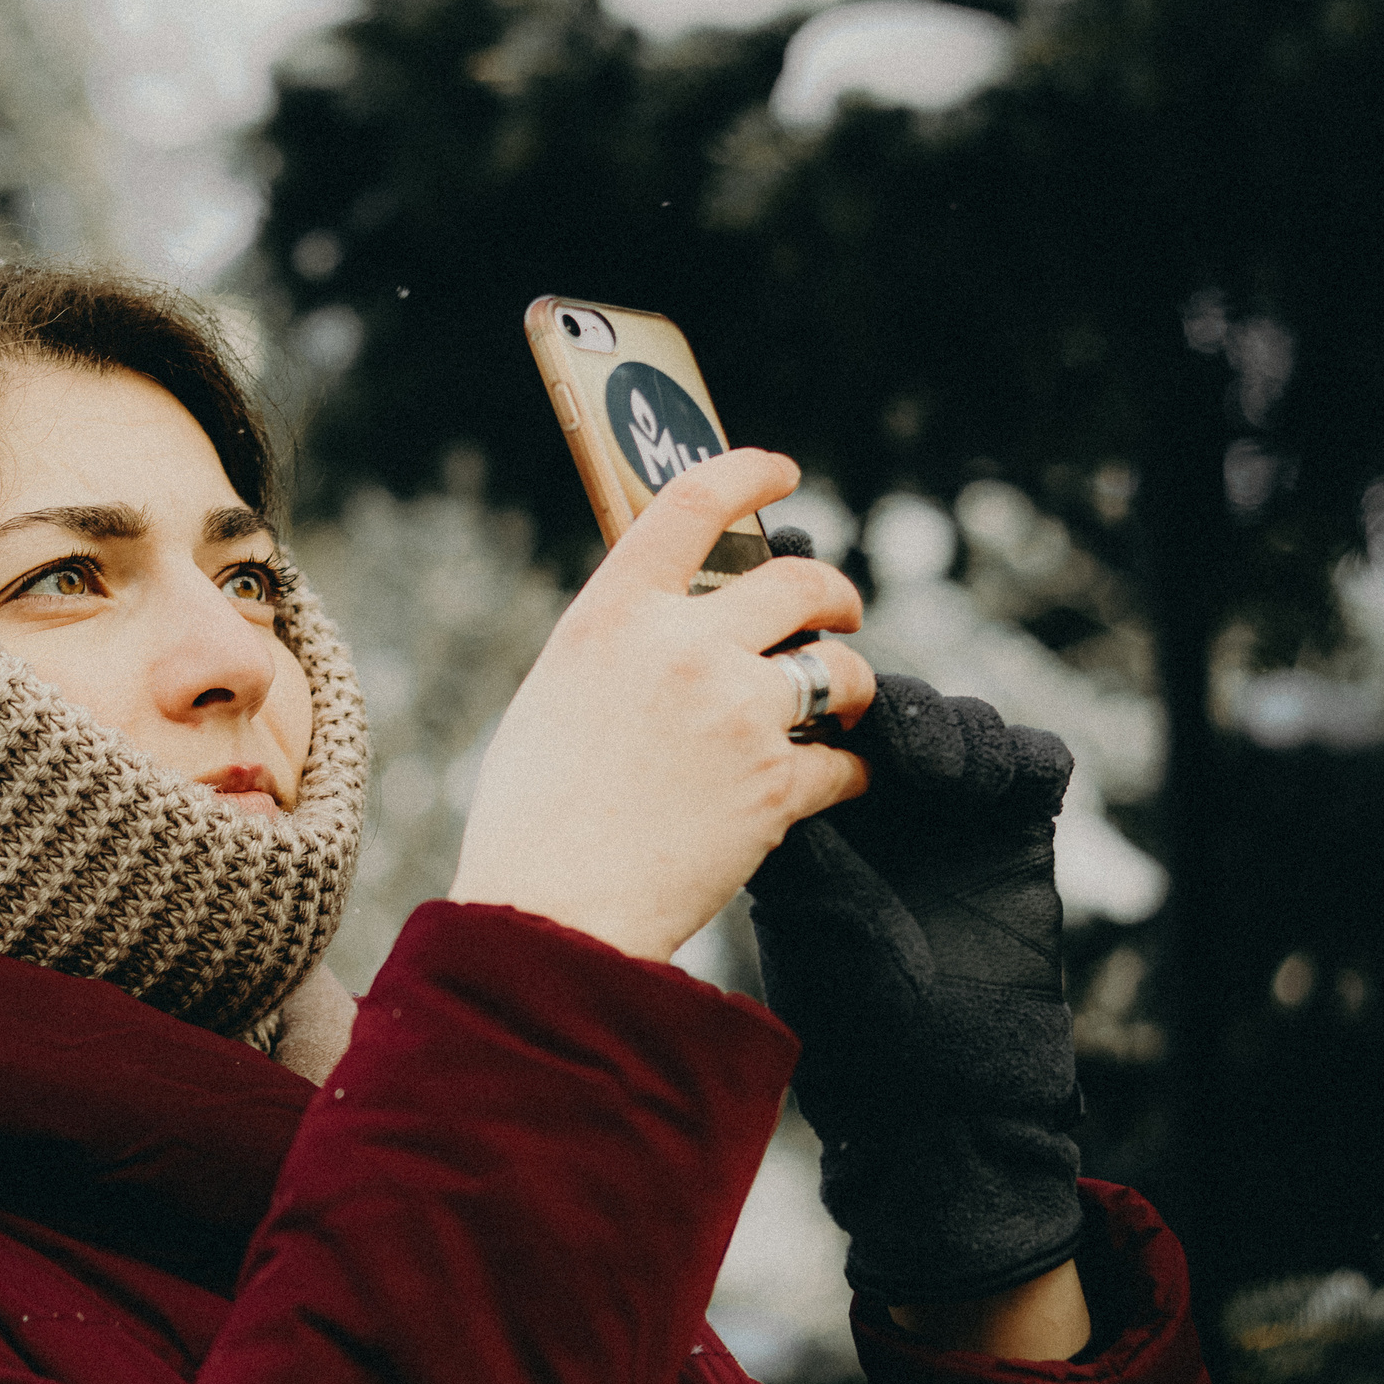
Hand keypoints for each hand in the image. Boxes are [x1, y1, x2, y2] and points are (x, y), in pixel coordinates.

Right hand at [451, 450, 875, 962]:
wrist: (552, 912)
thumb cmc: (533, 818)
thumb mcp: (557, 696)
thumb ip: (619, 649)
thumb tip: (672, 634)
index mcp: (613, 615)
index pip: (693, 502)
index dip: (749, 473)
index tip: (782, 471)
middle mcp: (681, 645)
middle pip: (798, 580)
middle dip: (835, 595)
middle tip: (840, 616)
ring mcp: (736, 711)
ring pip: (837, 670)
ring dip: (850, 686)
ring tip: (840, 706)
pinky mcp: (776, 785)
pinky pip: (845, 761)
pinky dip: (848, 773)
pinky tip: (839, 781)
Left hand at [745, 675, 1084, 1307]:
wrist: (951, 1097)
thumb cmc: (860, 1024)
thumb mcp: (812, 920)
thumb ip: (804, 836)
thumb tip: (779, 751)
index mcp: (815, 822)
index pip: (824, 729)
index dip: (832, 713)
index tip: (838, 730)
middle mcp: (883, 813)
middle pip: (896, 711)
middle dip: (904, 715)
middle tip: (905, 744)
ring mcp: (953, 821)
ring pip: (965, 725)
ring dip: (961, 732)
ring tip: (952, 777)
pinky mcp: (1019, 837)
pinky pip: (1034, 762)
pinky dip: (1025, 755)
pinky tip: (1010, 787)